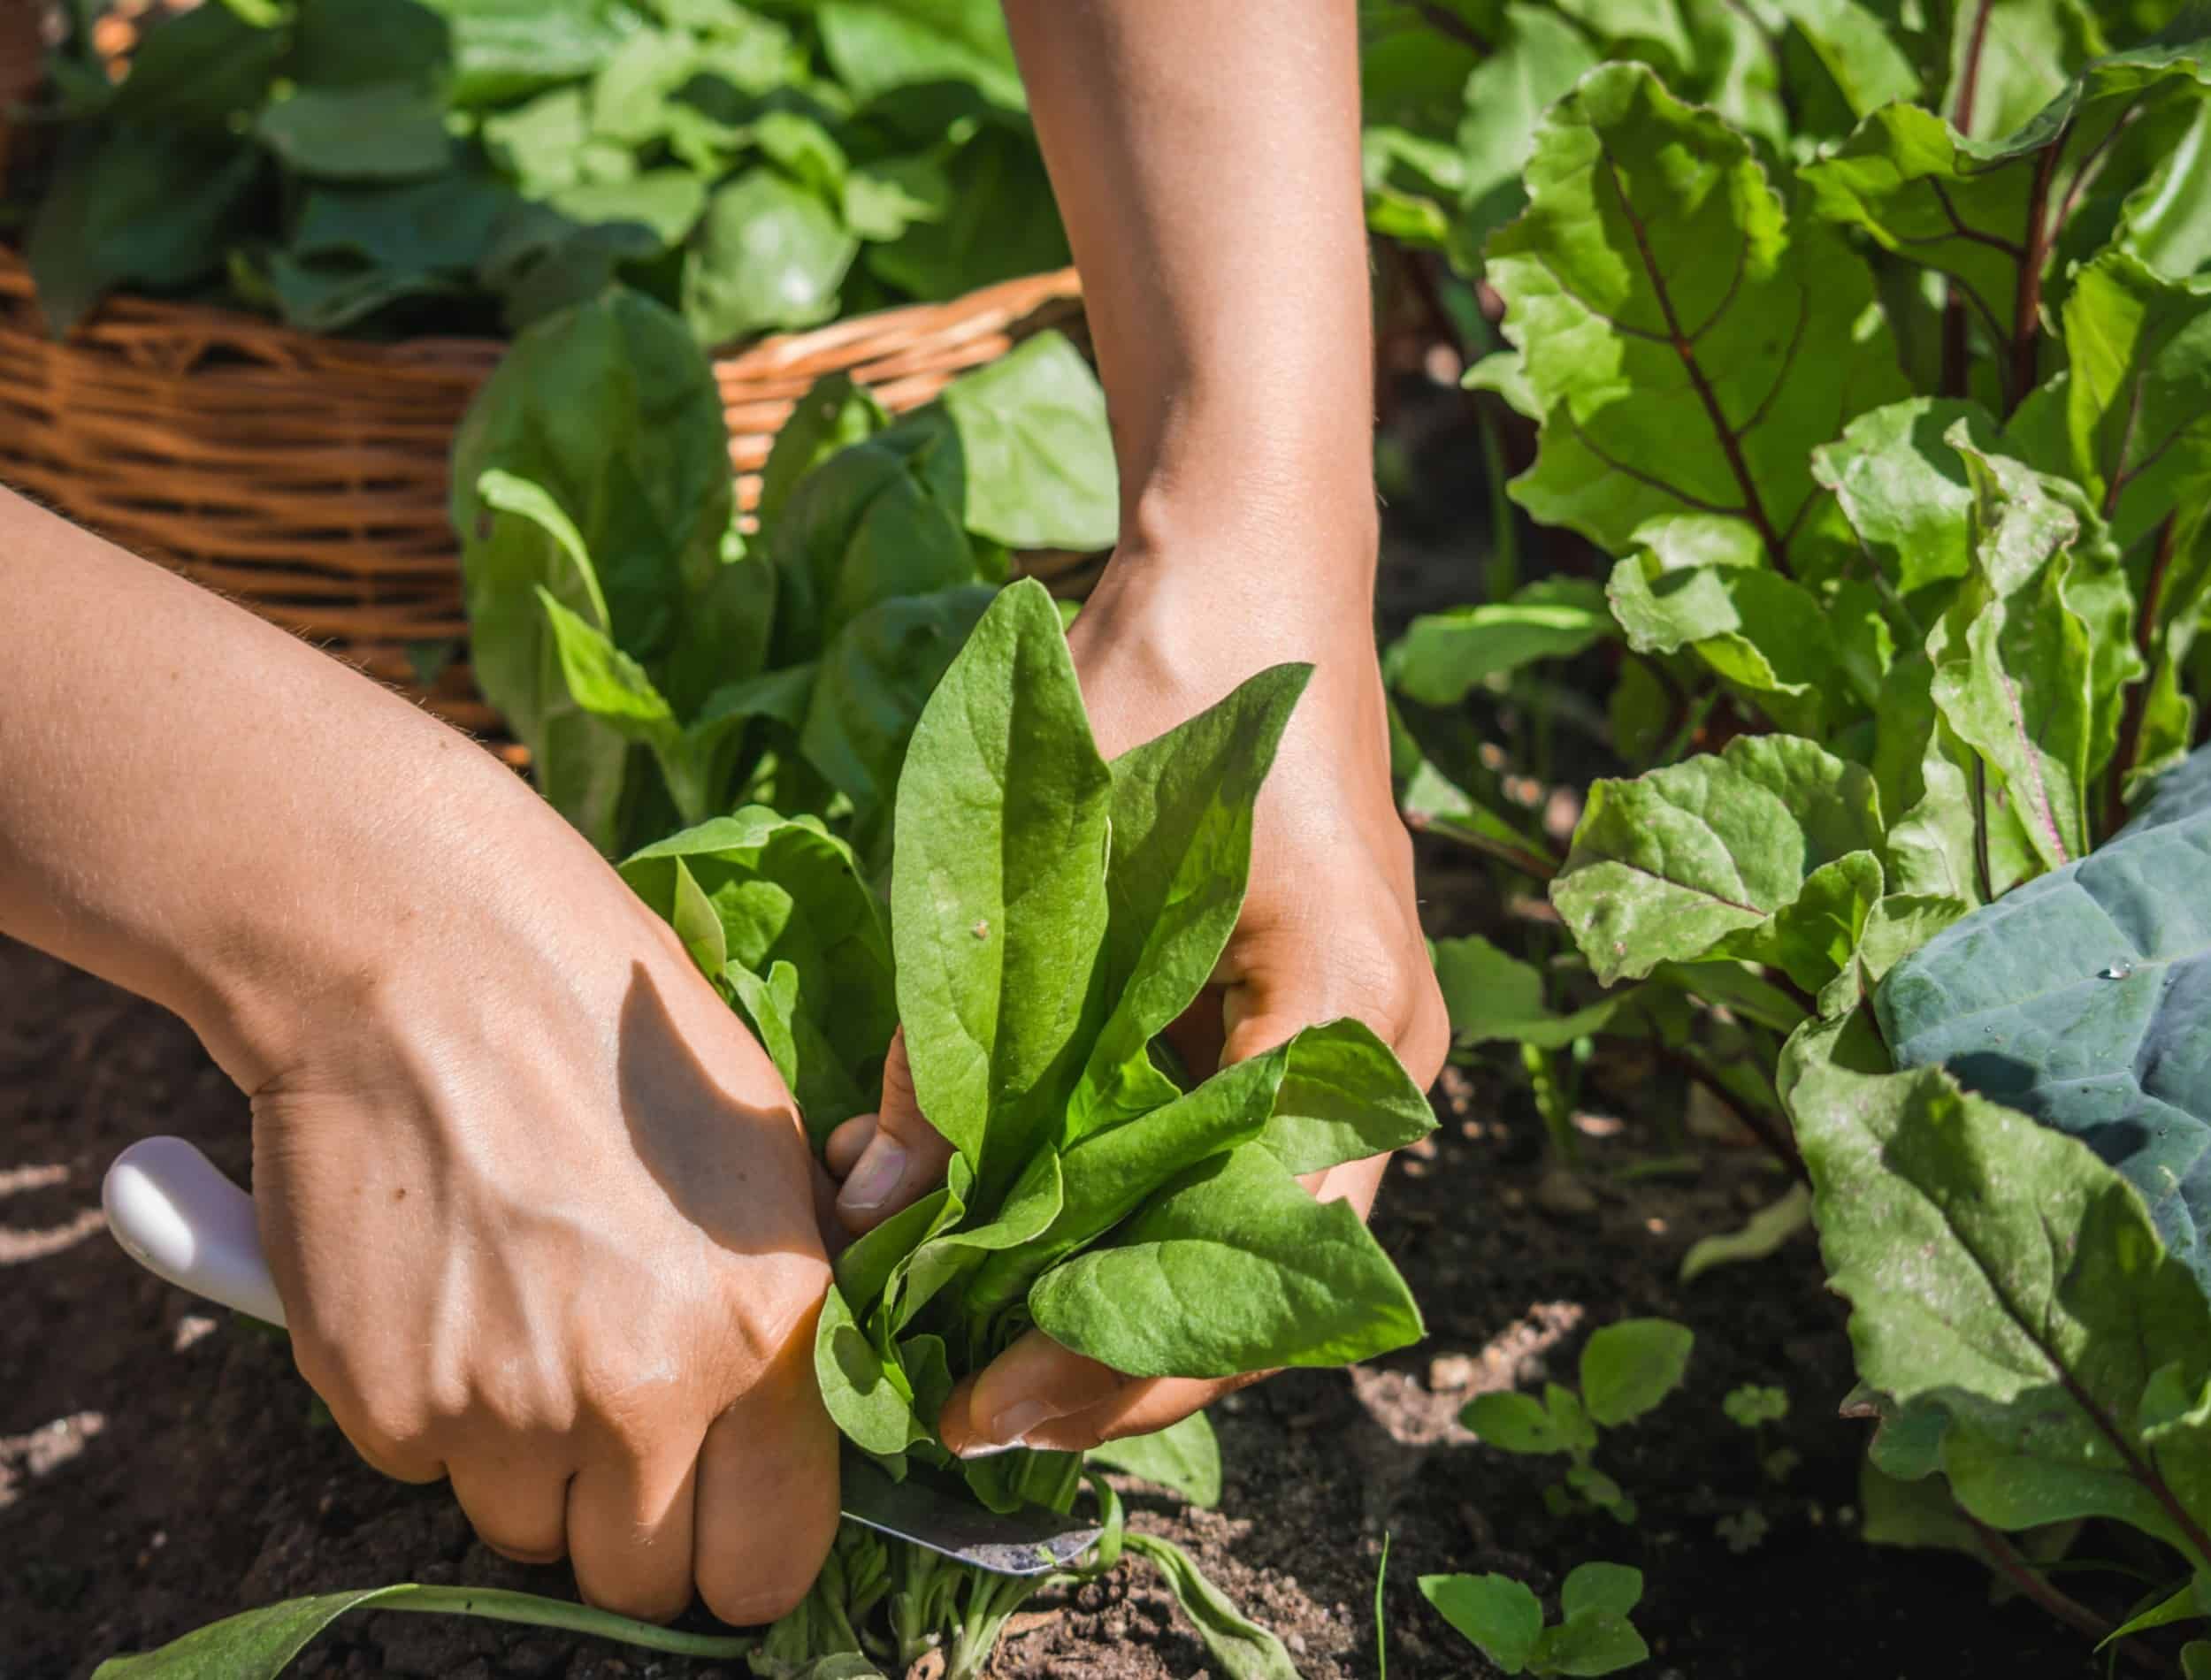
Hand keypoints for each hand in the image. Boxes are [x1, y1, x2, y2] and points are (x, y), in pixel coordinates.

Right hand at [249, 793, 836, 1625]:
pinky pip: (424, 1463)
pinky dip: (434, 1405)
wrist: (420, 958)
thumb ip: (789, 1297)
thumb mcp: (764, 1151)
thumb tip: (806, 1400)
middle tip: (610, 1419)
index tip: (719, 1516)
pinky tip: (444, 1285)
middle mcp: (641, 1392)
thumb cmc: (610, 1029)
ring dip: (527, 1460)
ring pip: (524, 1526)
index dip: (743, 1549)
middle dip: (631, 1522)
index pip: (772, 1560)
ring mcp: (502, 1410)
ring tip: (520, 1312)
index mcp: (764, 1330)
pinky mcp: (384, 1400)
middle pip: (639, 1581)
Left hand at [825, 517, 1448, 1454]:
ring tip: (969, 1338)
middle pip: (1261, 1271)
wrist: (1249, 567)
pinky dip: (1121, 1207)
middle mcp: (1376, 1054)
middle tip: (959, 1397)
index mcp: (1346, 1008)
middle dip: (1112, 1353)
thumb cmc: (1167, 671)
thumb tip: (878, 1200)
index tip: (989, 1402)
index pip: (1256, 1254)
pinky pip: (1222, 1157)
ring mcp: (1351, 1042)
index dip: (1126, 1355)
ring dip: (1113, 1288)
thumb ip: (968, 1024)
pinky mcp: (1300, 1023)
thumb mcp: (1048, 842)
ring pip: (1241, 1226)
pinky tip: (1009, 1227)